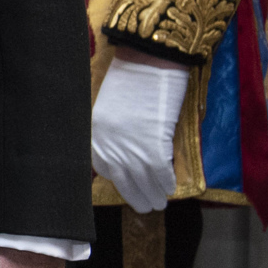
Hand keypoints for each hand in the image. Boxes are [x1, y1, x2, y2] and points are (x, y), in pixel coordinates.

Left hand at [92, 50, 190, 213]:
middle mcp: (109, 145)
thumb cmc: (132, 80)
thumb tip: (123, 151)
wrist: (149, 62)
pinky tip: (171, 187)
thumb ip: (113, 133)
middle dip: (136, 195)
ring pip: (143, 180)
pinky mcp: (153, 145)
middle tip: (147, 206)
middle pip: (123, 180)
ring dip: (153, 194)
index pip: (104, 169)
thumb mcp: (111, 110)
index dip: (120, 181)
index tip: (129, 188)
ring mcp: (130, 147)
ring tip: (161, 202)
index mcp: (96, 135)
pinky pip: (160, 172)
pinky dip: (166, 182)